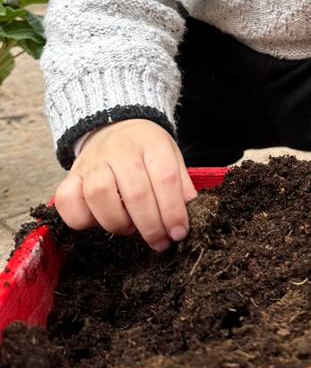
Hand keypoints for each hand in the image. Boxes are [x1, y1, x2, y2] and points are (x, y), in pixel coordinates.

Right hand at [53, 119, 197, 251]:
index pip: (165, 178)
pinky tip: (98, 222)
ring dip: (118, 222)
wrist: (114, 126)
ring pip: (99, 196)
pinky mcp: (71, 175)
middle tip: (159, 241)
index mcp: (151, 143)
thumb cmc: (146, 149)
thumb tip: (185, 217)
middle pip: (135, 193)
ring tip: (130, 228)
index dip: (173, 211)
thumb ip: (181, 184)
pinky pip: (67, 200)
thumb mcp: (171, 156)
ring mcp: (92, 162)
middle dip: (150, 225)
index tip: (179, 233)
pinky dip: (81, 219)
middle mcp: (120, 150)